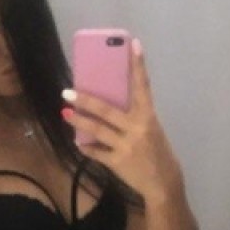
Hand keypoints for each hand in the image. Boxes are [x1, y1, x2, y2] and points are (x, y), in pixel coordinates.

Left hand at [61, 38, 182, 202]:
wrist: (163, 184)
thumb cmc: (157, 153)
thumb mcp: (152, 131)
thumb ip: (134, 118)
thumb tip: (110, 108)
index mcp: (148, 117)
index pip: (142, 87)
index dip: (138, 66)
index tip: (132, 44)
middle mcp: (136, 129)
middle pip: (106, 110)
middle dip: (86, 100)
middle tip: (68, 91)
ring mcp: (126, 146)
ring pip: (97, 130)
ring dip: (79, 121)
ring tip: (65, 112)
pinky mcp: (117, 163)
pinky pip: (96, 153)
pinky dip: (86, 147)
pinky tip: (77, 143)